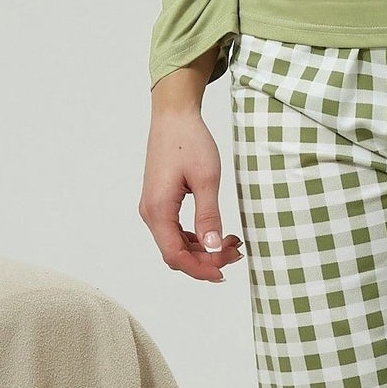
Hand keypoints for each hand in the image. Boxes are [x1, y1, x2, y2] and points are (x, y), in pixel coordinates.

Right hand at [140, 72, 244, 282]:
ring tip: (232, 244)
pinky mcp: (160, 200)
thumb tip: (213, 247)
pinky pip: (175, 230)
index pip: (175, 255)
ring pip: (176, 243)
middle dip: (205, 260)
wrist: (174, 115)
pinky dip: (196, 236)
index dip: (199, 268)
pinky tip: (216, 233)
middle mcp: (150, 212)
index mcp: (158, 210)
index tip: (224, 272)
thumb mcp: (206, 179)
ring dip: (202, 249)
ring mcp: (153, 207)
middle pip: (175, 253)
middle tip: (236, 254)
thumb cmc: (189, 141)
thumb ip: (208, 215)